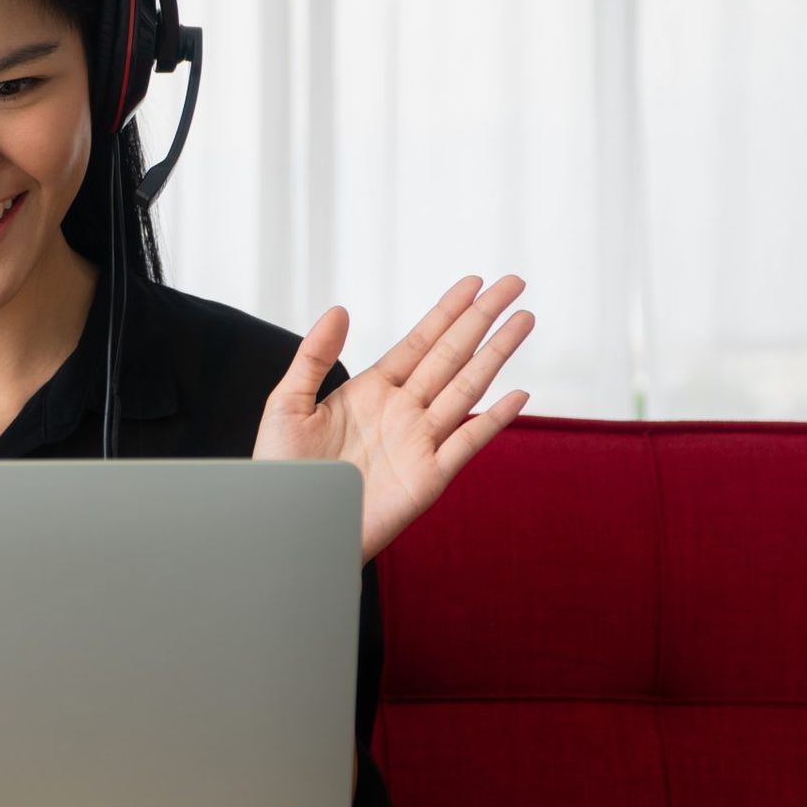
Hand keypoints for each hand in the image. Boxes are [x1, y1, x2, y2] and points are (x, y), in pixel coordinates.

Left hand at [253, 275, 534, 563]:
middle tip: (513, 283)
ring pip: (467, 388)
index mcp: (372, 390)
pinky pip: (468, 443)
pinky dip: (494, 420)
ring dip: (496, 354)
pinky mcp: (428, 478)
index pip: (420, 341)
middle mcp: (402, 410)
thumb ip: (314, 356)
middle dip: (482, 319)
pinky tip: (518, 394)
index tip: (473, 282)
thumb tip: (340, 309)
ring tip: (523, 320)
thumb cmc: (283, 469)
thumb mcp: (288, 403)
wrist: (289, 523)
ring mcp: (419, 442)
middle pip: (452, 354)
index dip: (448, 311)